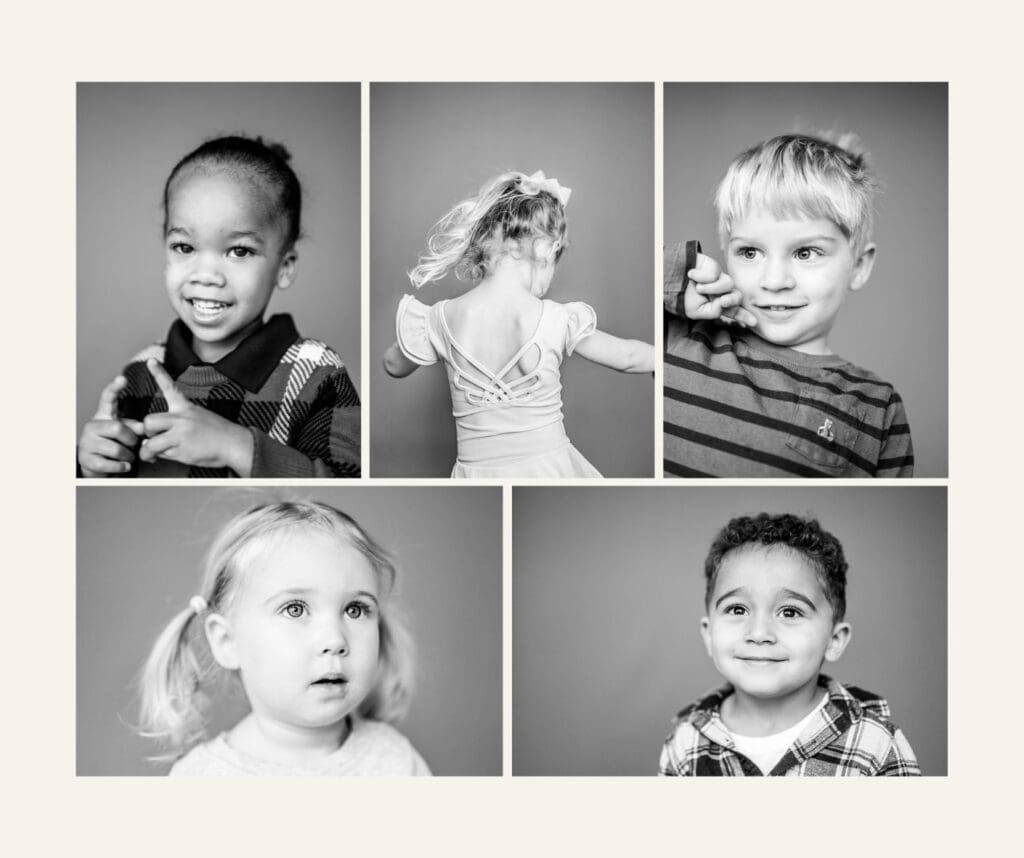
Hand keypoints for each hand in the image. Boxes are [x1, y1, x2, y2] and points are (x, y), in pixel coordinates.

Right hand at [78, 375, 144, 476]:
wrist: (98, 466)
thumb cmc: (117, 445)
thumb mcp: (128, 434)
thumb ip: (136, 428)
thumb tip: (142, 427)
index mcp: (104, 416)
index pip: (107, 398)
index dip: (115, 388)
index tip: (123, 378)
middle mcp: (92, 426)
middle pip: (117, 427)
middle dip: (131, 439)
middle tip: (134, 445)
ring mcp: (86, 442)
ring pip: (115, 449)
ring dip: (128, 456)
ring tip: (129, 457)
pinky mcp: (85, 459)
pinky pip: (108, 464)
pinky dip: (121, 467)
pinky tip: (124, 466)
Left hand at [140, 359, 254, 476]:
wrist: (235, 444)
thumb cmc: (218, 434)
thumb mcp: (199, 418)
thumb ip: (177, 423)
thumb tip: (153, 437)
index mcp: (186, 408)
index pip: (170, 387)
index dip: (159, 373)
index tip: (151, 360)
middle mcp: (182, 419)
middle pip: (149, 421)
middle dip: (148, 432)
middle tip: (155, 438)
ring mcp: (181, 434)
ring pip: (150, 441)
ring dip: (148, 450)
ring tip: (153, 454)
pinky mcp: (181, 450)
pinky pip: (161, 454)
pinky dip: (162, 458)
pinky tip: (174, 455)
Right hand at [683, 253, 756, 326]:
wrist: (669, 279)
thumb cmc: (681, 296)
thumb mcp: (695, 312)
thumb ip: (712, 312)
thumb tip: (723, 304)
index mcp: (717, 304)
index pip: (733, 310)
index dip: (744, 316)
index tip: (753, 323)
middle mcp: (721, 291)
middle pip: (737, 296)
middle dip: (732, 300)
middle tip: (722, 301)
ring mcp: (718, 278)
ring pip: (728, 284)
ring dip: (712, 288)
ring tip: (699, 288)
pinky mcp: (713, 266)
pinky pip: (715, 272)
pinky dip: (701, 276)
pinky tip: (692, 275)